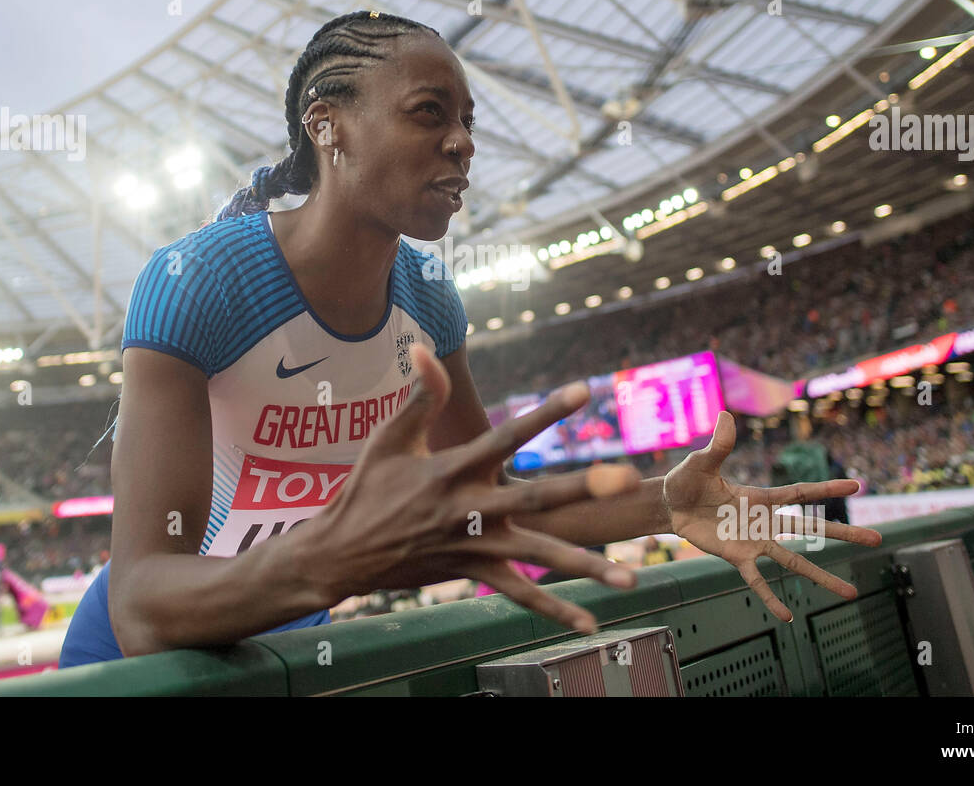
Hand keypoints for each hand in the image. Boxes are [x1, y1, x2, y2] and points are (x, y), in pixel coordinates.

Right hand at [309, 343, 642, 633]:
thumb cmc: (367, 487)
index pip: (508, 436)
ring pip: (538, 556)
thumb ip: (420, 395)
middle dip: (584, 488)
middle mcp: (470, 509)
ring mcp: (475, 545)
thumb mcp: (390, 437)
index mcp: (452, 471)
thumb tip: (423, 347)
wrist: (342, 551)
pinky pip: (518, 594)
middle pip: (536, 498)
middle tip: (628, 478)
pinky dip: (553, 611)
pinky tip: (589, 624)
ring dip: (587, 567)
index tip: (584, 390)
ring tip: (631, 579)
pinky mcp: (473, 572)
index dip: (545, 412)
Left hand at [661, 412, 881, 621]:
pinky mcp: (738, 558)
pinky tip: (787, 615)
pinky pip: (758, 581)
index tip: (857, 486)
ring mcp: (755, 542)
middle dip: (843, 534)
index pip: (801, 493)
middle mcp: (765, 521)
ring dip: (821, 576)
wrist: (671, 505)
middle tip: (877, 540)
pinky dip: (770, 597)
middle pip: (811, 529)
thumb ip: (719, 445)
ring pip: (795, 561)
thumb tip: (726, 415)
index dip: (828, 490)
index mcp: (762, 497)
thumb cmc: (689, 480)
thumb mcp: (703, 462)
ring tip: (851, 592)